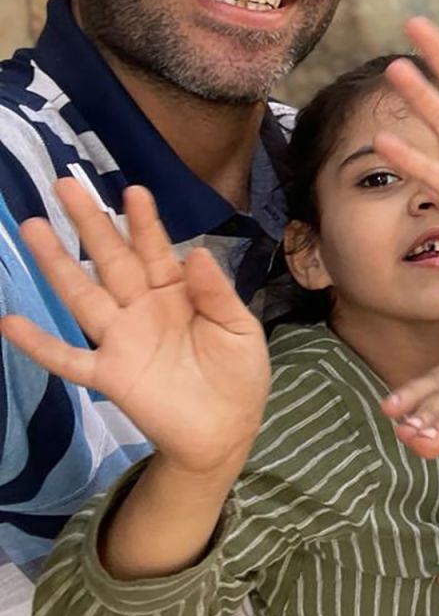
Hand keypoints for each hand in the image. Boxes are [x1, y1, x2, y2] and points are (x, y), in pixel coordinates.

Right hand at [0, 179, 268, 478]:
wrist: (228, 429)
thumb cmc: (238, 374)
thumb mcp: (240, 329)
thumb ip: (217, 293)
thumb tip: (196, 253)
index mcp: (177, 293)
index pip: (156, 250)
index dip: (144, 222)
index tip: (133, 191)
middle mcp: (143, 309)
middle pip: (111, 260)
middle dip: (91, 224)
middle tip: (65, 186)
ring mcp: (123, 340)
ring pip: (83, 295)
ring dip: (58, 263)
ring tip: (33, 227)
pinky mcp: (111, 375)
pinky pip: (69, 358)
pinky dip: (40, 343)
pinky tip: (9, 322)